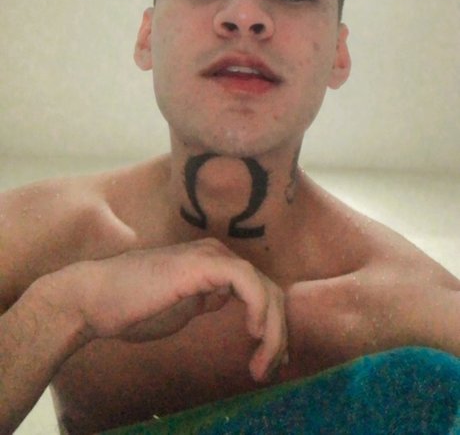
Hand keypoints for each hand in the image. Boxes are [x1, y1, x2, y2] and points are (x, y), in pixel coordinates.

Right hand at [53, 238, 287, 381]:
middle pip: (269, 289)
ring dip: (273, 328)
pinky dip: (259, 306)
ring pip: (264, 286)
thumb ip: (207, 300)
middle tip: (271, 368)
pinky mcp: (201, 265)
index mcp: (213, 265)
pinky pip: (246, 281)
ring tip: (264, 362)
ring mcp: (210, 257)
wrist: (95, 298)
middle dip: (278, 332)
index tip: (270, 360)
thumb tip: (231, 307)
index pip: (260, 290)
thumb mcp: (181, 306)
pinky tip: (254, 331)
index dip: (273, 325)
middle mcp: (216, 256)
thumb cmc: (132, 306)